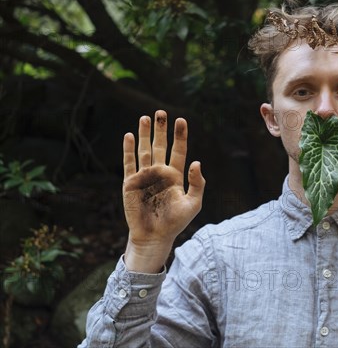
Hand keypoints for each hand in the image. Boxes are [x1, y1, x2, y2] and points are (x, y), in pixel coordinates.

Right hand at [122, 110, 204, 271]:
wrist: (155, 236)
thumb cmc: (176, 222)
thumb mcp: (193, 204)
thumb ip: (197, 184)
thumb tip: (197, 162)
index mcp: (175, 176)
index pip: (178, 151)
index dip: (180, 136)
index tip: (182, 121)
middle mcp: (160, 173)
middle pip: (160, 146)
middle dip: (161, 130)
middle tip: (162, 112)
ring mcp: (145, 176)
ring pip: (144, 150)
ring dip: (145, 134)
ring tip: (145, 118)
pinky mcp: (131, 183)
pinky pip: (130, 163)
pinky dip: (129, 149)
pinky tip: (130, 136)